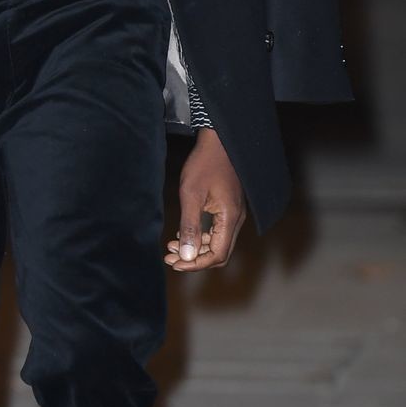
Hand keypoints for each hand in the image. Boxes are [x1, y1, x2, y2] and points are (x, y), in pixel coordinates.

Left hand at [165, 129, 244, 273]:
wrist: (218, 142)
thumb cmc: (204, 165)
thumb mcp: (191, 196)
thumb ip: (190, 227)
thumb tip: (186, 256)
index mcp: (230, 218)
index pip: (218, 255)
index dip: (196, 264)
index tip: (175, 263)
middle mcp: (236, 220)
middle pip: (219, 253)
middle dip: (194, 259)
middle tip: (169, 257)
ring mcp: (234, 214)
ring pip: (218, 243)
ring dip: (196, 248)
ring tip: (171, 245)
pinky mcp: (228, 208)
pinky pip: (217, 231)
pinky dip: (200, 237)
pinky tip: (182, 233)